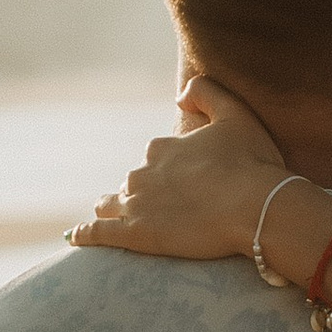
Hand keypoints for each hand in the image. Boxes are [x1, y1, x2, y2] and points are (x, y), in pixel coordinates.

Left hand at [71, 79, 290, 261]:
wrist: (256, 208)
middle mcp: (143, 172)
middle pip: (133, 183)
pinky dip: (84, 235)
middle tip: (165, 211)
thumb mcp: (236, 114)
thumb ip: (206, 92)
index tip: (187, 184)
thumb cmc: (253, 164)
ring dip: (111, 210)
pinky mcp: (134, 235)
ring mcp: (136, 204)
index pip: (155, 158)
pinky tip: (74, 239)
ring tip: (114, 221)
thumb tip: (179, 96)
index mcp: (163, 147)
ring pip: (110, 205)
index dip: (169, 171)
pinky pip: (97, 234)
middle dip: (143, 193)